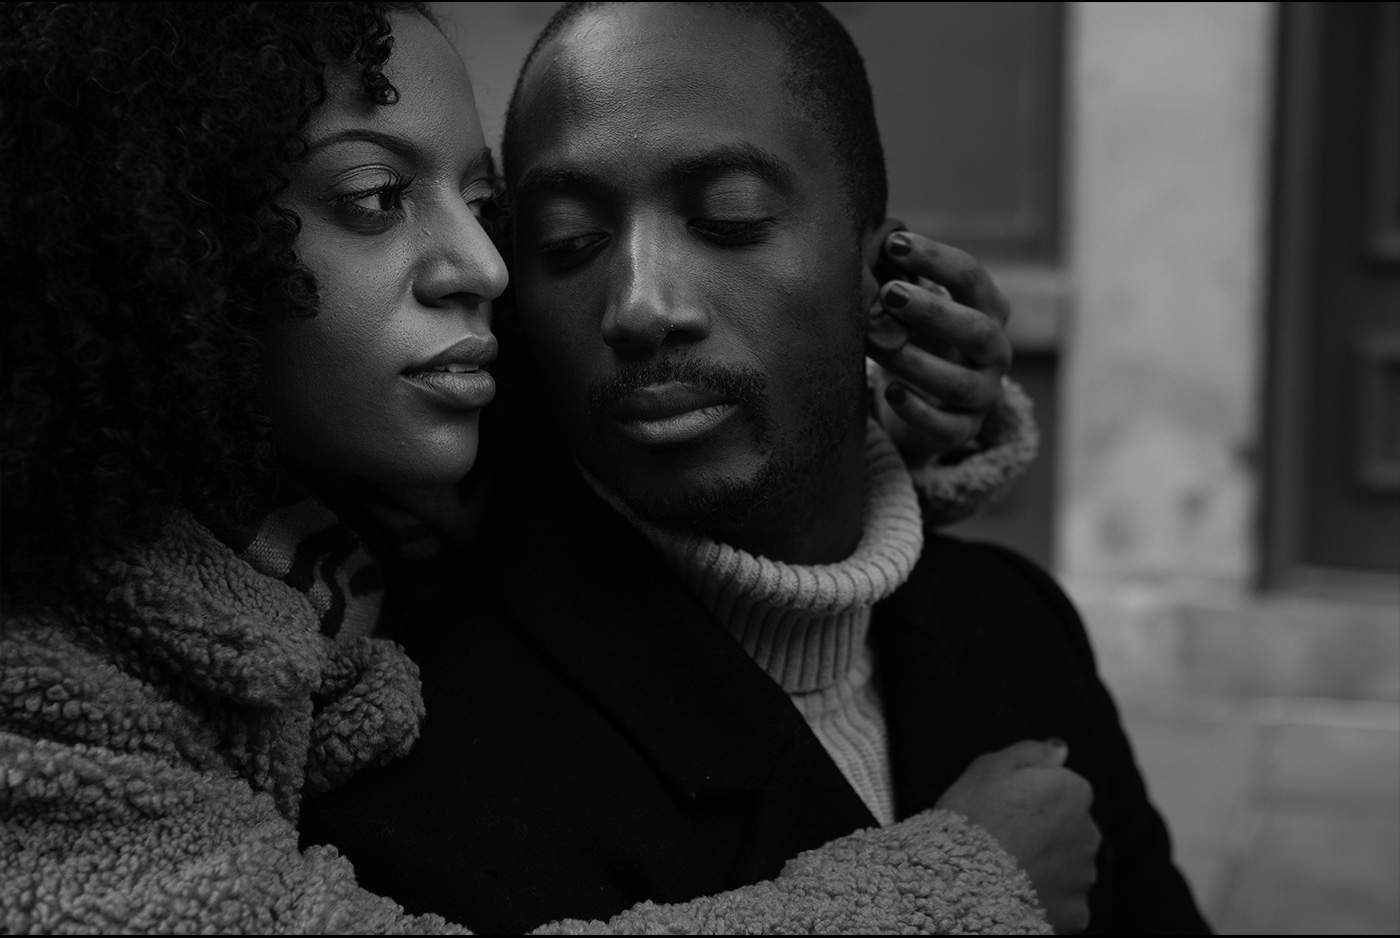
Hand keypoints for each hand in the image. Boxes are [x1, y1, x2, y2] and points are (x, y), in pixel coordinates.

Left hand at [866, 229, 1012, 461]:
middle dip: (931, 310)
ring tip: (876, 345)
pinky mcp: (964, 430)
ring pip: (959, 383)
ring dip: (916, 362)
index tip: (893, 244)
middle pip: (975, 329)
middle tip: (888, 293)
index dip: (934, 258)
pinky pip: (947, 427)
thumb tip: (866, 242)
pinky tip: (890, 393)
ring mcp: (985, 393)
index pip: (971, 277)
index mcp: (988, 308)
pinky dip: (918, 412)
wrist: (926, 401)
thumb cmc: (918, 337)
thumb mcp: (916, 308)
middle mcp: (996, 350)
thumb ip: (901, 279)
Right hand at [935, 739, 1099, 933]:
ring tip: (1006, 870)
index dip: (1031, 800)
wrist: (963, 883)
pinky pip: (1063, 902)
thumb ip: (1032, 753)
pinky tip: (1015, 894)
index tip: (1003, 809)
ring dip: (1047, 867)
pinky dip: (1046, 900)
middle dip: (1046, 834)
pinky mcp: (1077, 913)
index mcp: (1073, 792)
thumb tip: (1061, 749)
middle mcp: (1089, 832)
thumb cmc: (973, 818)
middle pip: (1070, 829)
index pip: (1063, 790)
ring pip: (1068, 867)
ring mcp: (1084, 876)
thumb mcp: (990, 767)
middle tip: (1004, 840)